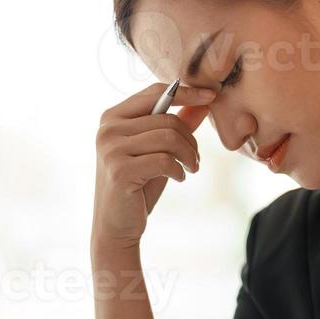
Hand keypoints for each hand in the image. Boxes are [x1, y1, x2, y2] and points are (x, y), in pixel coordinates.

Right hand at [92, 81, 214, 250]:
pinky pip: (164, 160)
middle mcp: (107, 129)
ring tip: (191, 168)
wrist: (116, 226)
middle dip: (190, 140)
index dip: (186, 92)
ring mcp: (111, 149)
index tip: (211, 96)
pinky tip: (178, 178)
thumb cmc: (138, 186)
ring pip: (168, 137)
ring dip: (188, 155)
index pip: (154, 93)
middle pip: (166, 119)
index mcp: (112, 117)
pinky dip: (179, 170)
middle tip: (196, 159)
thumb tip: (205, 102)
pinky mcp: (120, 170)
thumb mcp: (159, 151)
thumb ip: (178, 125)